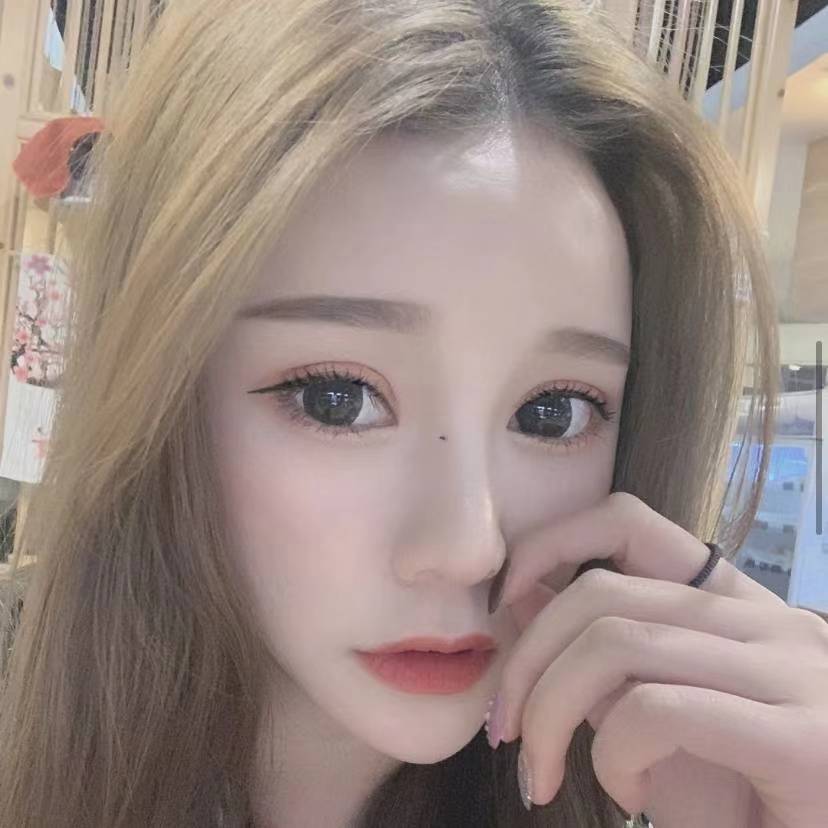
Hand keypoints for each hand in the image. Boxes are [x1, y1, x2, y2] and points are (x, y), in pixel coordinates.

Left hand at [486, 492, 827, 827]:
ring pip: (616, 643)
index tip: (503, 600)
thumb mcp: (652, 714)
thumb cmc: (736, 797)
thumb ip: (600, 654)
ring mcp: (791, 671)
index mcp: (732, 603)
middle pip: (600, 592)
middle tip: (504, 727)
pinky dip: (613, 757)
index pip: (626, 522)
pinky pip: (656, 711)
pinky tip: (626, 794)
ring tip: (543, 771)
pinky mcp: (802, 738)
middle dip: (526, 660)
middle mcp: (768, 620)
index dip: (549, 543)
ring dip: (551, 712)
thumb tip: (521, 596)